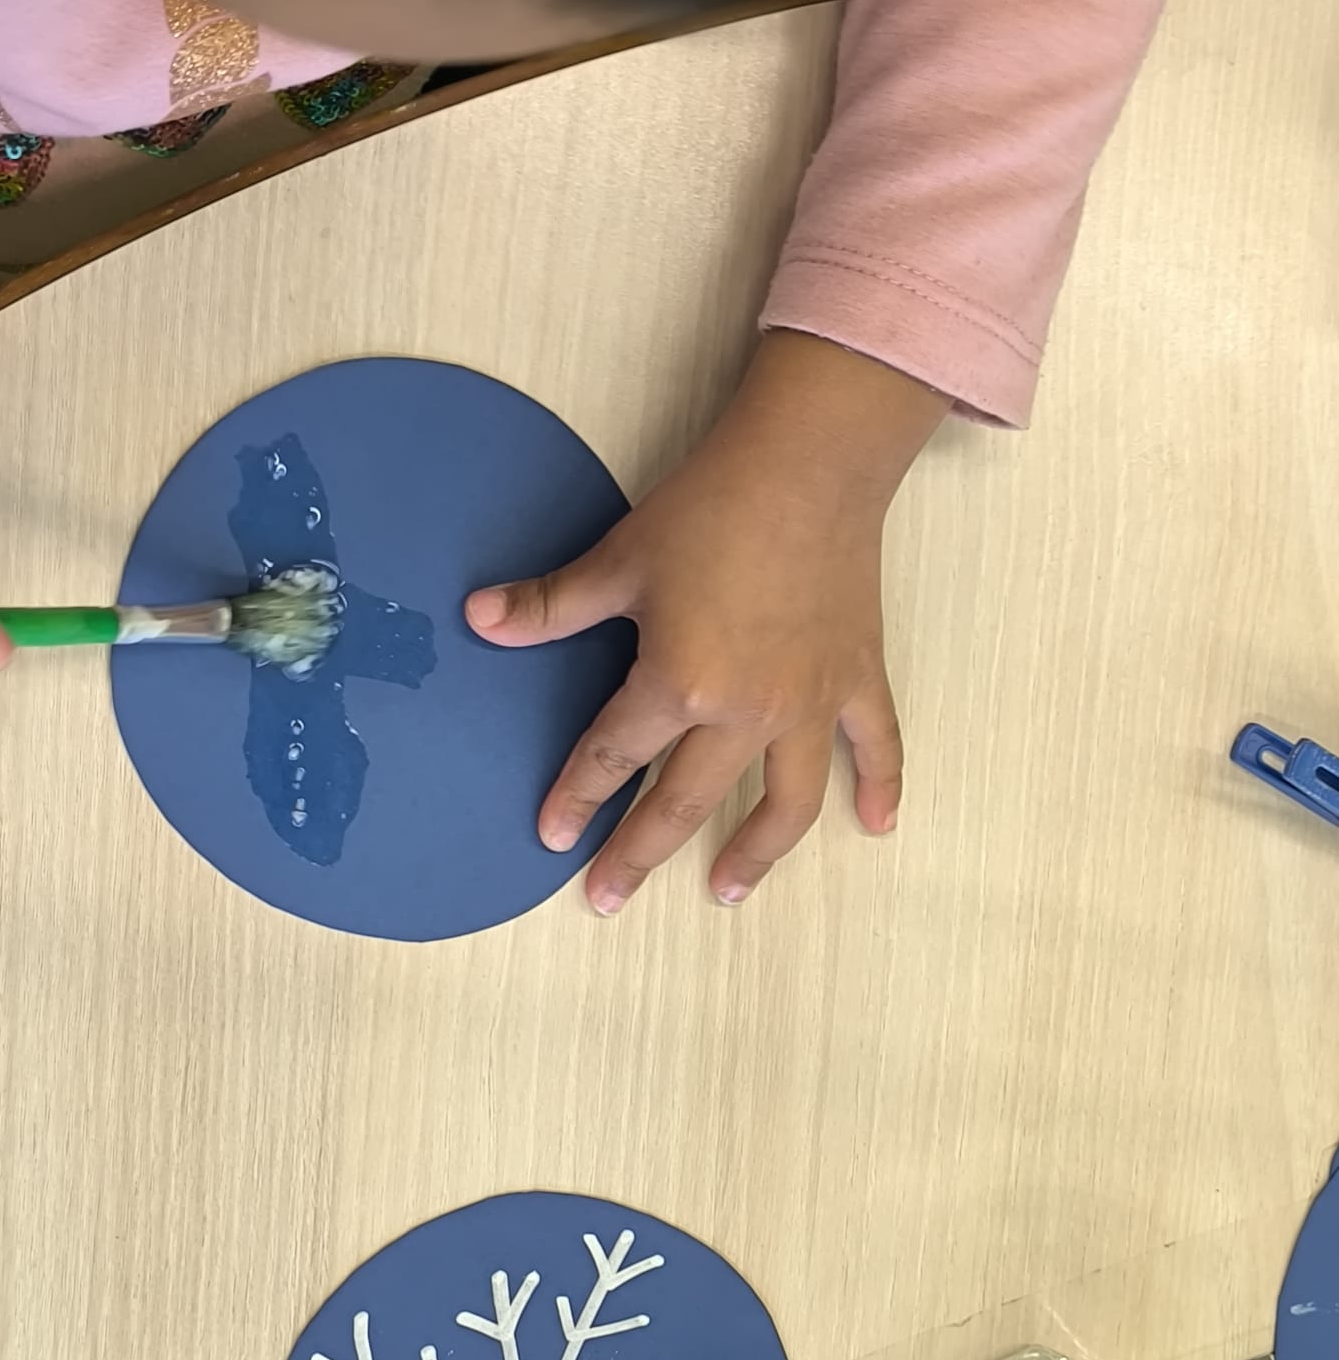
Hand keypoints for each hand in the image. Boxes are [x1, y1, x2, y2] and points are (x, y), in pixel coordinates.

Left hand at [466, 332, 946, 911]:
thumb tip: (479, 618)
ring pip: (785, 802)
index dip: (576, 796)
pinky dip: (880, 786)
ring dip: (756, 852)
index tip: (553, 837)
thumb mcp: (619, 559)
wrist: (808, 463)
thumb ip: (551, 605)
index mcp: (679, 685)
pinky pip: (875, 747)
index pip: (613, 755)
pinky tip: (875, 825)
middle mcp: (745, 712)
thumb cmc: (709, 508)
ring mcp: (808, 703)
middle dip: (640, 854)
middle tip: (609, 897)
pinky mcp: (855, 679)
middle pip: (686, 802)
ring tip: (727, 889)